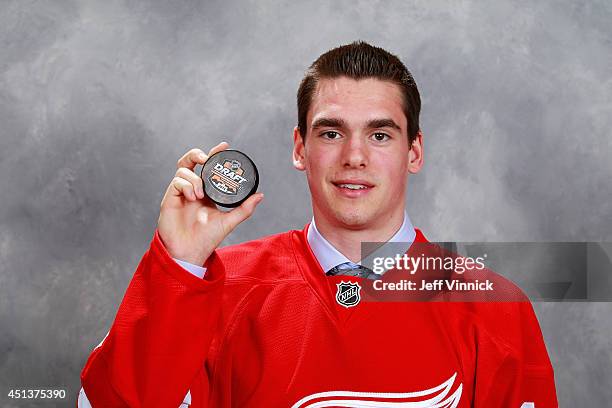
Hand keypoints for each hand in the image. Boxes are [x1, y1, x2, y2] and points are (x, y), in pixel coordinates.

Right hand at [157, 142, 263, 265]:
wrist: (190, 252)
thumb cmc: (207, 239)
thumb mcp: (229, 221)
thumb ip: (244, 209)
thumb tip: (260, 195)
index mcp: (205, 192)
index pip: (208, 168)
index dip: (214, 154)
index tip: (225, 145)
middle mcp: (192, 189)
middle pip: (190, 161)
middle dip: (198, 154)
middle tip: (206, 158)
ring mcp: (180, 193)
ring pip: (183, 170)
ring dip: (194, 178)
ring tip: (201, 194)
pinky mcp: (169, 198)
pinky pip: (176, 181)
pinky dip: (186, 185)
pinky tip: (193, 197)